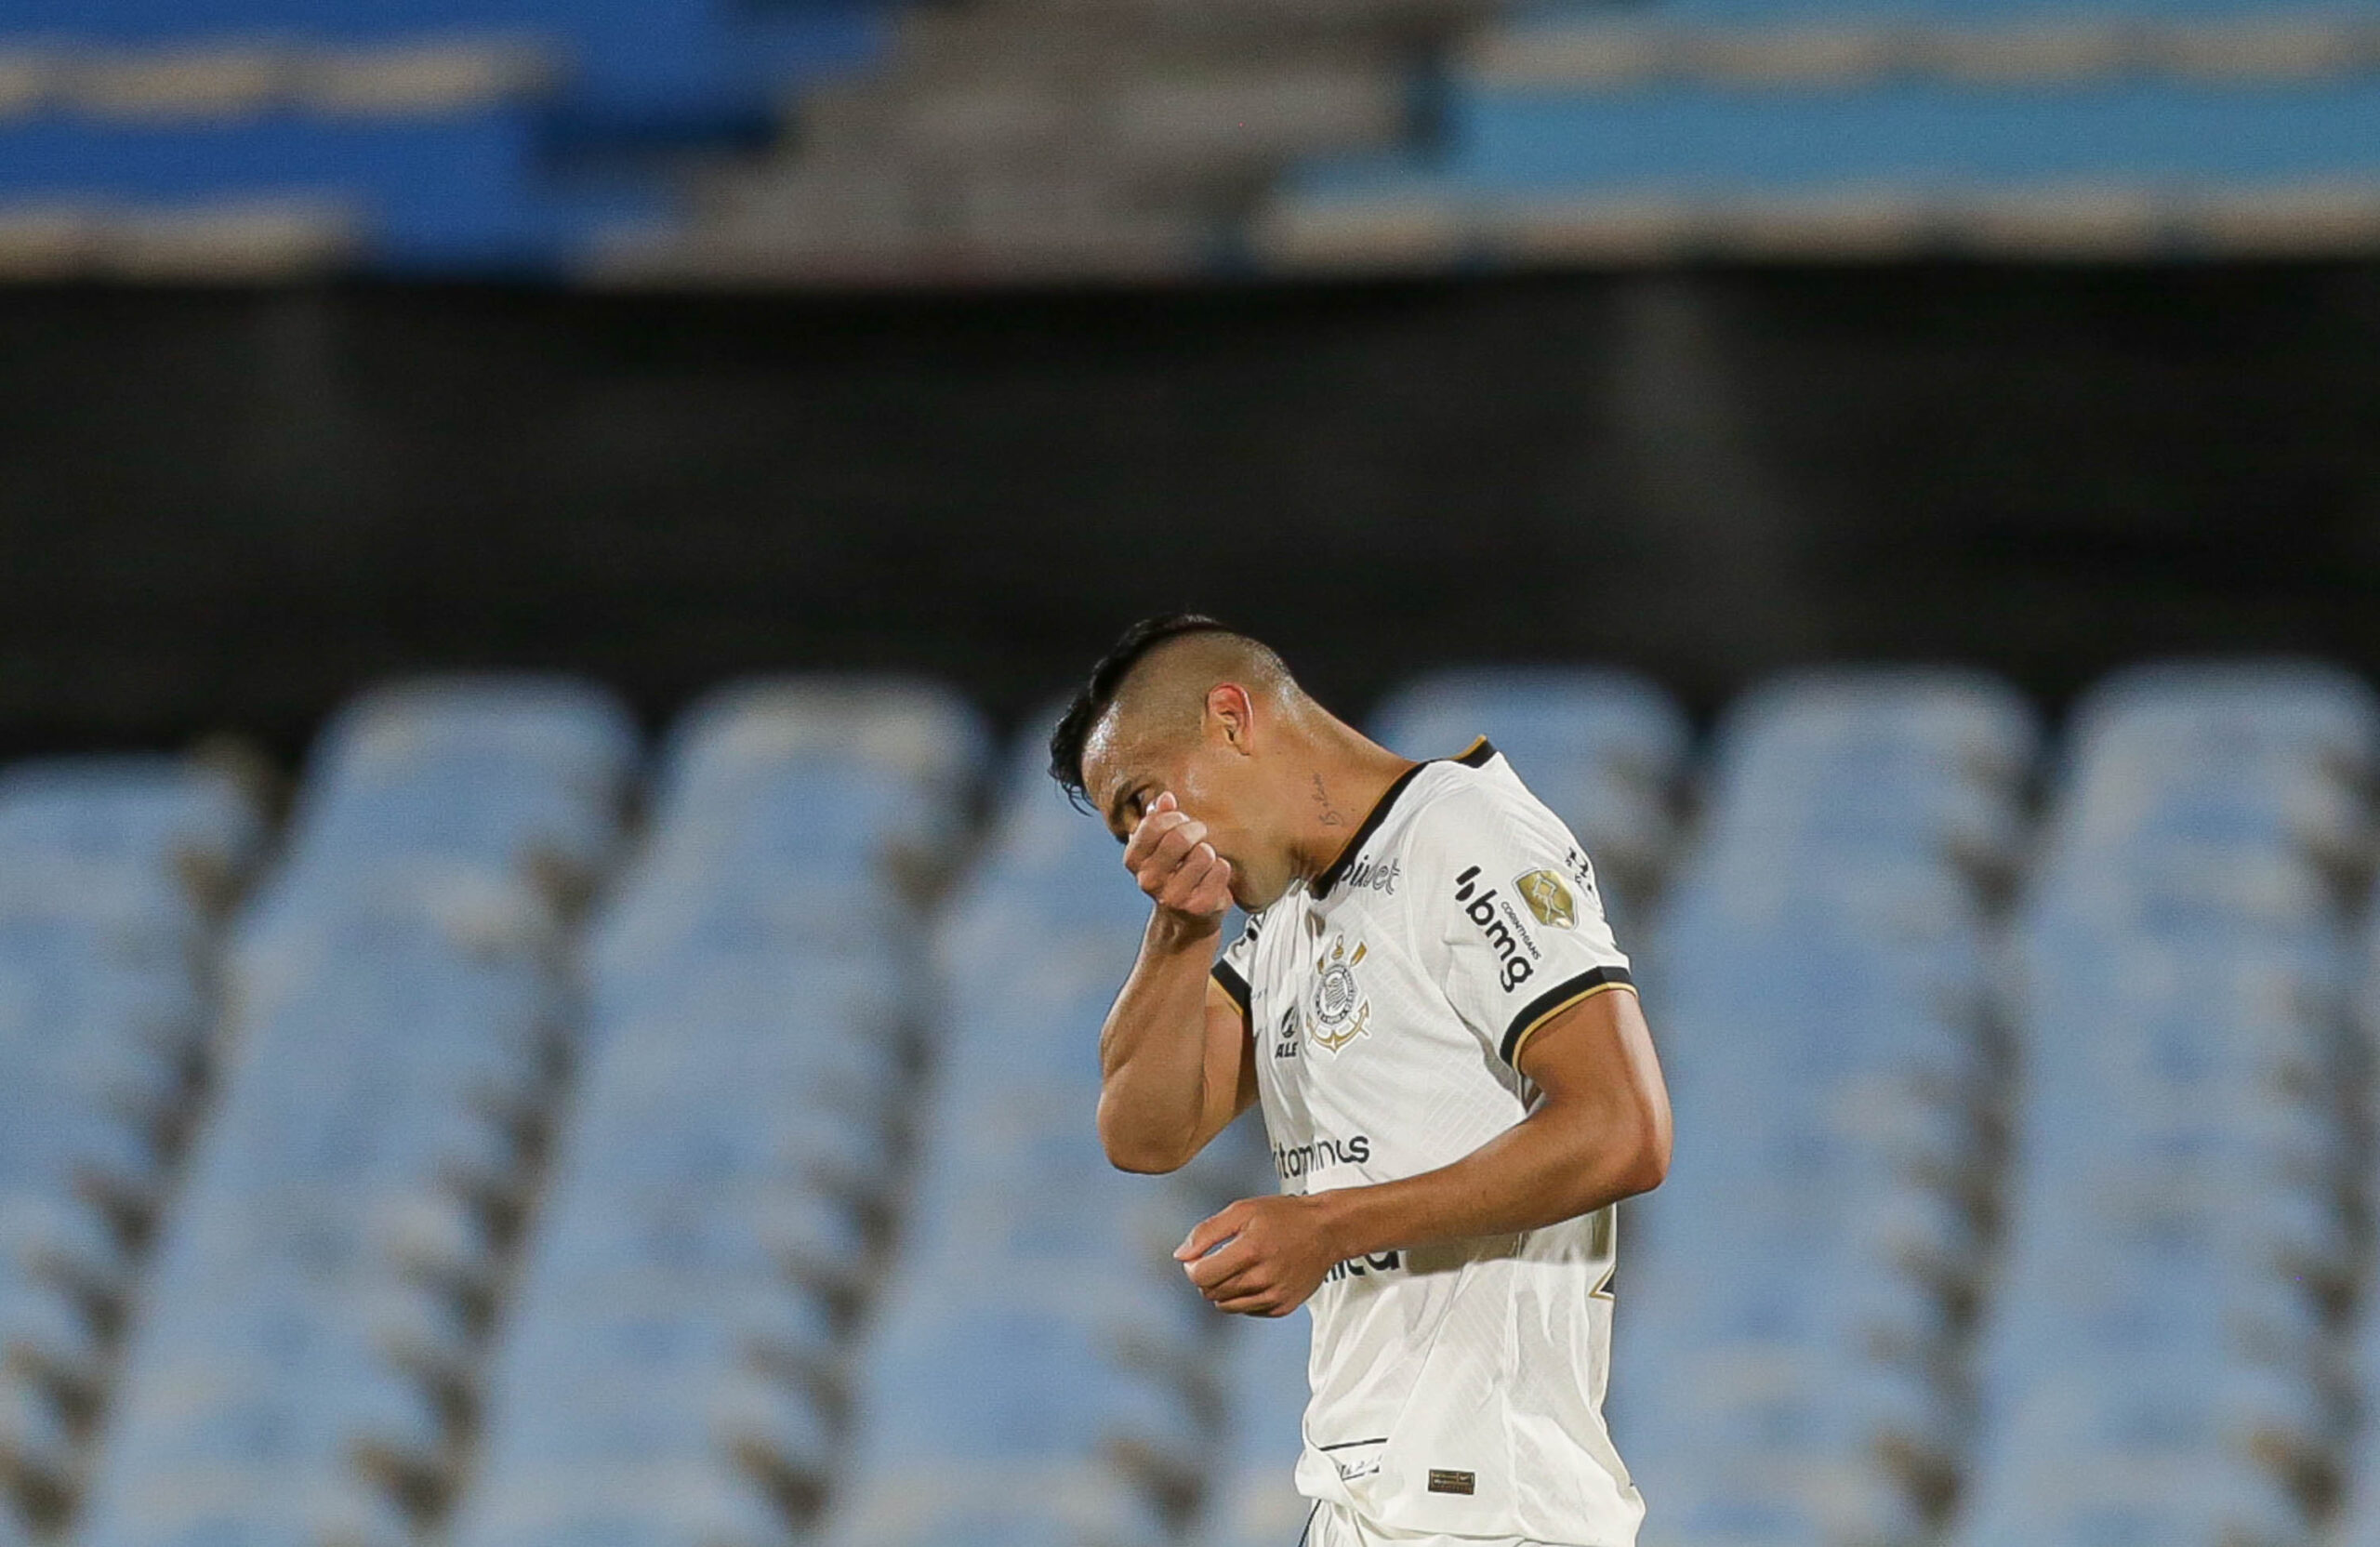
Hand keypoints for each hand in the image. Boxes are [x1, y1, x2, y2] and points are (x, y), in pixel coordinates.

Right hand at [1123, 791, 1232, 930]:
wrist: (1186, 918)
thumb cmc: (1174, 874)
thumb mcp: (1160, 844)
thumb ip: (1160, 817)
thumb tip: (1165, 798)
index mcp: (1134, 860)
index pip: (1153, 824)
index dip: (1174, 817)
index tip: (1181, 821)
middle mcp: (1148, 879)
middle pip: (1179, 838)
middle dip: (1196, 830)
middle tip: (1200, 836)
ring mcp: (1172, 895)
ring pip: (1203, 854)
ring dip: (1209, 852)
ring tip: (1205, 861)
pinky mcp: (1198, 906)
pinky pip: (1220, 870)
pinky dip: (1222, 869)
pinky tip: (1213, 876)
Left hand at [1174, 1194, 1341, 1316]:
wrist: (1326, 1231)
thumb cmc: (1282, 1216)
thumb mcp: (1241, 1211)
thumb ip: (1206, 1232)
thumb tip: (1180, 1256)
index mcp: (1250, 1251)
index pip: (1202, 1276)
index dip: (1192, 1267)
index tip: (1198, 1257)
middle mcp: (1263, 1278)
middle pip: (1211, 1292)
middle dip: (1207, 1277)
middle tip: (1221, 1258)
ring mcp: (1275, 1296)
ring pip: (1226, 1306)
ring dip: (1222, 1289)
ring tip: (1237, 1268)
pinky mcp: (1283, 1307)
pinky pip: (1247, 1310)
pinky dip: (1242, 1298)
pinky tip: (1254, 1277)